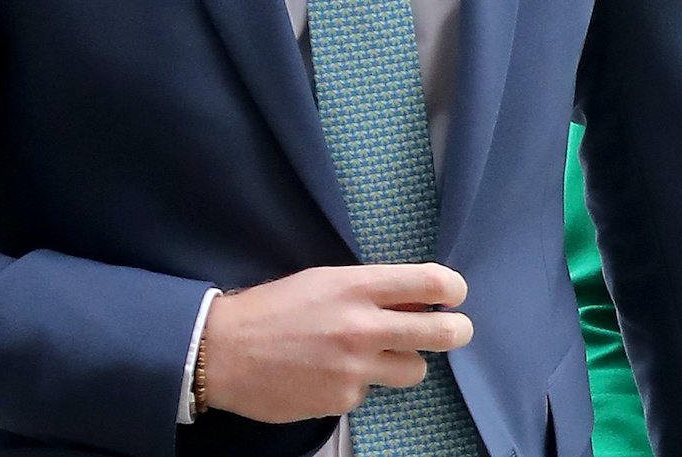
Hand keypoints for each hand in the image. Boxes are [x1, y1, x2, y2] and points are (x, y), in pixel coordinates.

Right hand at [200, 263, 472, 422]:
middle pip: (443, 333)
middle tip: (456, 330)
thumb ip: (372, 288)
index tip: (454, 295)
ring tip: (374, 353)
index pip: (432, 282)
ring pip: (415, 370)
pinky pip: (370, 392)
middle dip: (458, 331)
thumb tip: (418, 297)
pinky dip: (358, 384)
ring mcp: (354, 368)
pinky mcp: (342, 400)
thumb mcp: (325, 281)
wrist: (223, 352)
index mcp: (357, 287)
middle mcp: (362, 327)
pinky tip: (328, 373)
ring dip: (404, 362)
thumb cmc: (274, 308)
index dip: (454, 289)